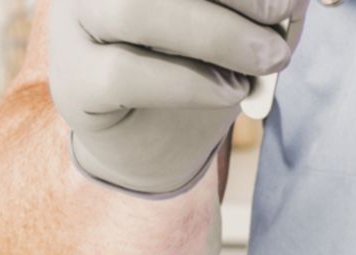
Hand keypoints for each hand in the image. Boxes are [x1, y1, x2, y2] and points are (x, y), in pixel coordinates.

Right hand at [48, 0, 304, 195]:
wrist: (151, 140)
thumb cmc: (198, 64)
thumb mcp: (237, 20)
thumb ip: (257, 4)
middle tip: (282, 19)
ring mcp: (75, 23)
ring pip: (134, 10)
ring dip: (218, 35)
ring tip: (266, 60)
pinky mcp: (73, 82)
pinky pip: (125, 73)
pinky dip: (191, 82)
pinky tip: (229, 91)